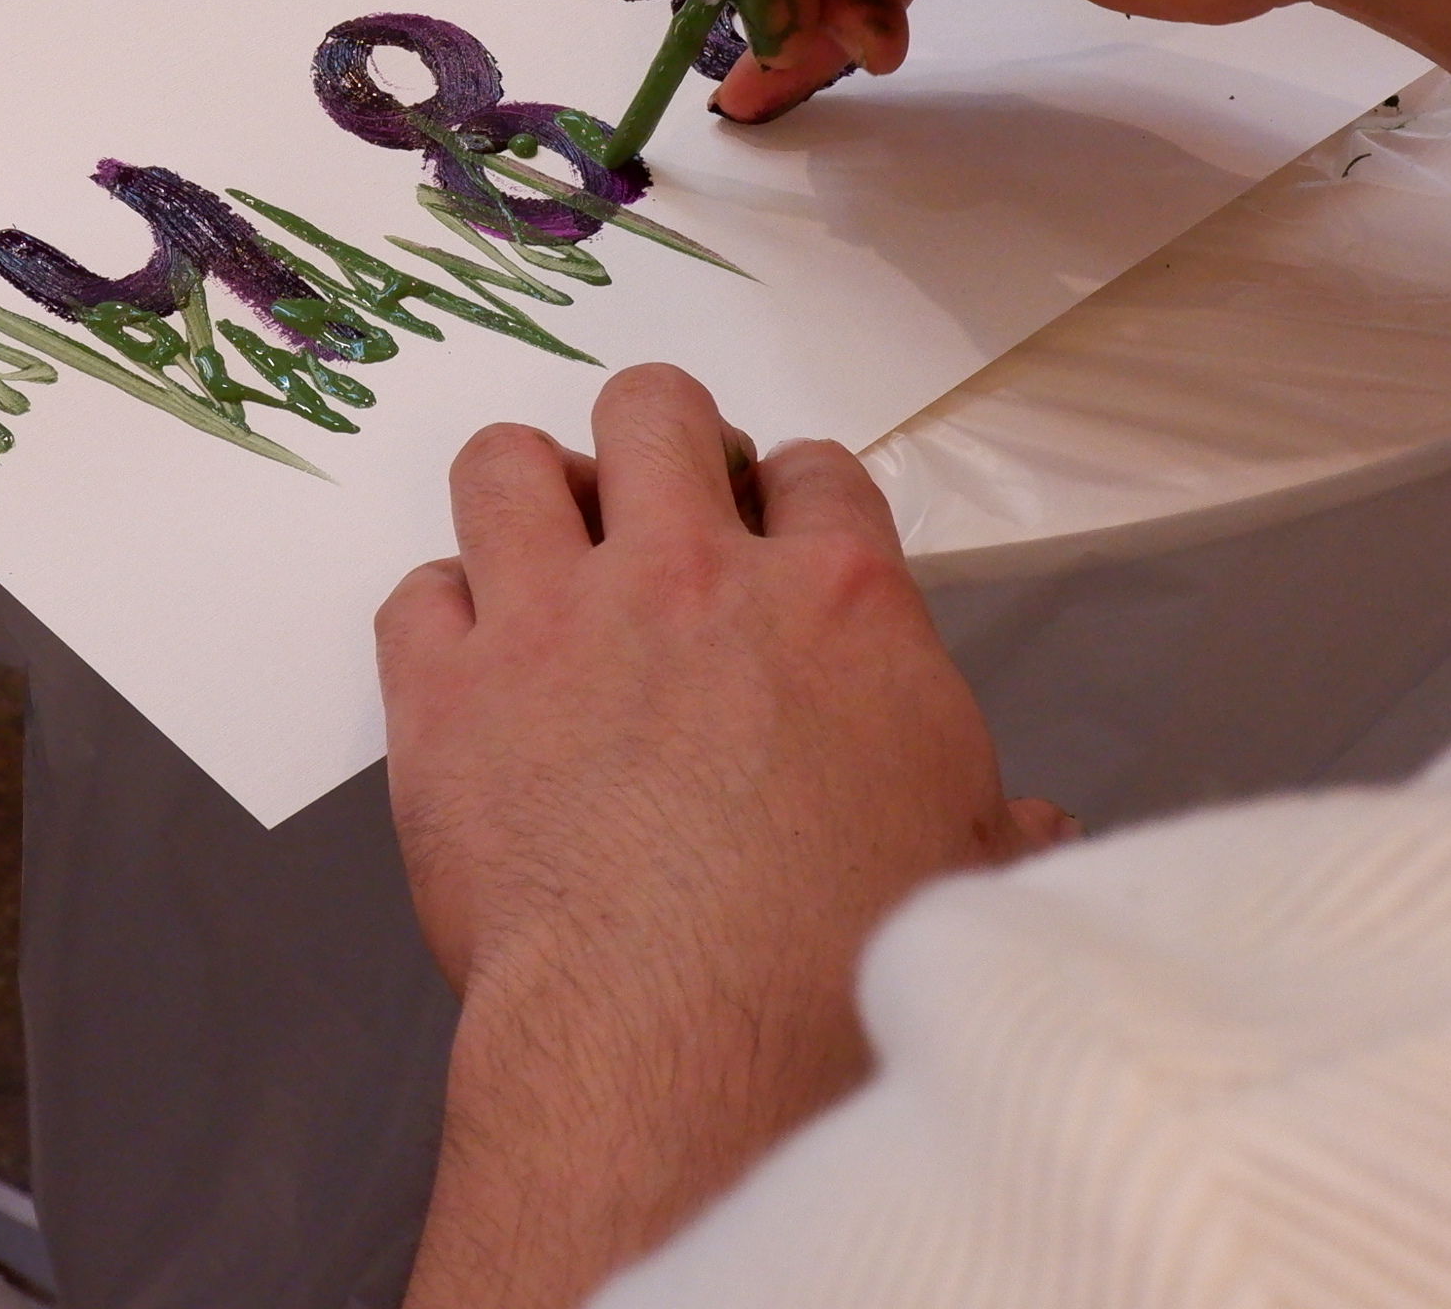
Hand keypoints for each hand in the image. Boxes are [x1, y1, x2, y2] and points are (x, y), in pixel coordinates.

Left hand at [378, 365, 1068, 1308]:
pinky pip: (415, 592)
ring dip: (524, 492)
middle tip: (652, 509)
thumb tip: (1035, 830)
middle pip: (654, 411)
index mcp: (838, 602)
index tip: (773, 532)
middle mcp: (692, 576)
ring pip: (507, 463)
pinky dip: (438, 618)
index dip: (789, 495)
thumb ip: (991, 822)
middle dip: (654, 440)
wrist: (692, 1039)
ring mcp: (555, 624)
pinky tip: (466, 665)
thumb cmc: (848, 966)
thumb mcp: (971, 876)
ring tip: (540, 551)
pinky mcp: (447, 697)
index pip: (814, 470)